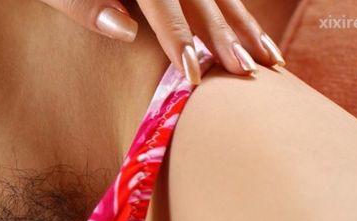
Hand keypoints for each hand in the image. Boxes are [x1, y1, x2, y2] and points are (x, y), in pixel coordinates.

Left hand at [38, 0, 285, 84]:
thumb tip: (127, 31)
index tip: (195, 77)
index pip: (165, 2)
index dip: (181, 40)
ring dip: (245, 24)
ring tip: (271, 59)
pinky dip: (235, 10)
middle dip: (228, 36)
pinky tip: (251, 31)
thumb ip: (85, 4)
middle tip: (252, 73)